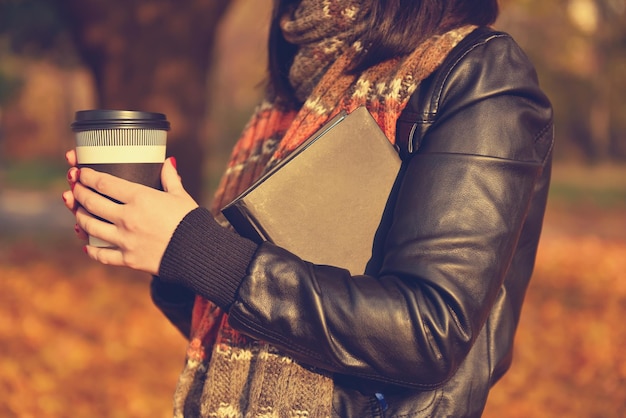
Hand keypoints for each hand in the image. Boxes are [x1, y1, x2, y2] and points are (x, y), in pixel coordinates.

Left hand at [63, 152, 197, 274]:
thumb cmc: (192, 222)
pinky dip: (92, 250)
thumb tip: (168, 162)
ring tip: (79, 212)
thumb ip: (170, 178)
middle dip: (79, 193)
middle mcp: (127, 218)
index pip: (104, 183)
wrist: (199, 254)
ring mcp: (125, 240)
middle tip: (75, 188)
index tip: (82, 172)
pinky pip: (101, 254)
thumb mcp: (181, 196)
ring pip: (90, 227)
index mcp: (140, 198)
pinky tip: (87, 246)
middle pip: (92, 202)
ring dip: (80, 217)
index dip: (88, 176)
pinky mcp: (127, 259)